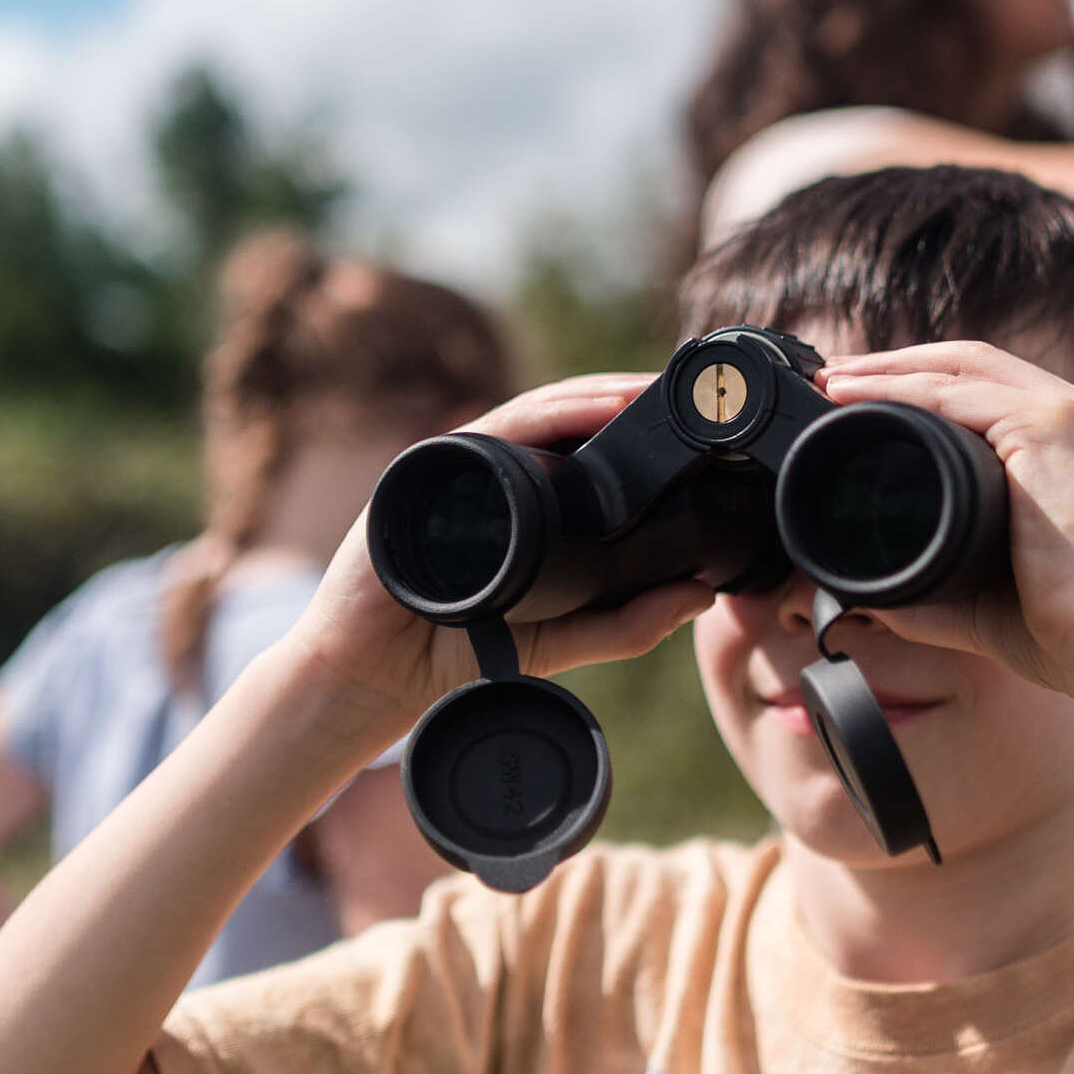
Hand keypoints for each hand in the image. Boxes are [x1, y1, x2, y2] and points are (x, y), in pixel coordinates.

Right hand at [292, 373, 714, 744]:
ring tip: (649, 396)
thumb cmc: (454, 654)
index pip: (589, 453)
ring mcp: (458, 467)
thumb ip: (625, 624)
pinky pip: (493, 431)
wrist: (373, 677)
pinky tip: (587, 412)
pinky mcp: (427, 470)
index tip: (700, 429)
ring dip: (595, 399)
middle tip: (688, 397)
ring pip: (536, 413)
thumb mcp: (559, 641)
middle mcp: (492, 476)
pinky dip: (543, 417)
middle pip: (567, 420)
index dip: (641, 436)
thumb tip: (700, 594)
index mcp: (526, 506)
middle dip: (627, 403)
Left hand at [814, 342, 1073, 700]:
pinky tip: (857, 396)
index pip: (1002, 394)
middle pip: (981, 365)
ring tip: (836, 380)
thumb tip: (870, 594)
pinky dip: (902, 390)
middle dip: (904, 365)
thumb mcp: (994, 599)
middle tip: (840, 378)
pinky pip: (959, 393)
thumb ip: (938, 584)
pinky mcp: (1055, 426)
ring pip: (966, 366)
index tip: (872, 404)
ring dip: (893, 368)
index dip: (934, 389)